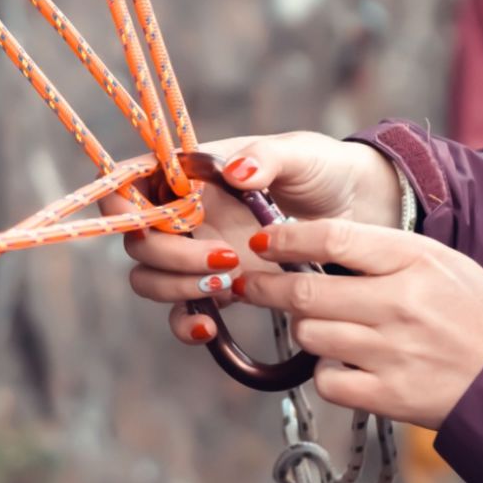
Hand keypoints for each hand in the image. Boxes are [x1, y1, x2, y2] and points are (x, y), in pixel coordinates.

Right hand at [99, 133, 401, 343]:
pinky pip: (179, 313)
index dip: (123, 201)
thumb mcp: (301, 154)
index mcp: (190, 173)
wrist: (359, 215)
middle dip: (169, 254)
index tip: (152, 218)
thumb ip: (265, 157)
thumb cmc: (324, 171)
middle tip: (224, 259)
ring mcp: (196, 253)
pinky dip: (185, 324)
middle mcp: (184, 214)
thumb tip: (234, 173)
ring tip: (228, 283)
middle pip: (136, 238)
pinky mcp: (215, 289)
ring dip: (177, 287)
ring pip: (149, 277)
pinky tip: (210, 328)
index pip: (130, 182)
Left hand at [235, 219, 482, 428]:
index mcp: (416, 260)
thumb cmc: (479, 315)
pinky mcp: (389, 396)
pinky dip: (326, 373)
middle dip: (267, 287)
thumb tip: (315, 249)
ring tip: (319, 327)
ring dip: (304, 331)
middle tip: (251, 284)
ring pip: (310, 335)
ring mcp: (392, 352)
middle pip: (306, 292)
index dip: (287, 239)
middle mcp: (400, 303)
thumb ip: (382, 256)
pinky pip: (327, 380)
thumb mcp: (441, 264)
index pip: (333, 238)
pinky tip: (343, 366)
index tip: (263, 241)